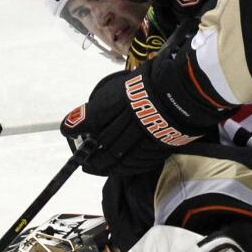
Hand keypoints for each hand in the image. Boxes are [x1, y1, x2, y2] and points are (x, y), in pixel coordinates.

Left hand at [60, 60, 201, 175]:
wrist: (183, 90)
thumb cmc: (153, 82)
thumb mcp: (124, 84)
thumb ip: (107, 99)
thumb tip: (89, 113)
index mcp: (114, 105)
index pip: (87, 120)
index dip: (74, 126)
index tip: (68, 130)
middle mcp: (124, 123)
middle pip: (102, 146)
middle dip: (90, 156)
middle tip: (84, 162)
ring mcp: (141, 137)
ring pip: (118, 159)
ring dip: (105, 167)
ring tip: (97, 169)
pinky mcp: (157, 146)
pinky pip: (138, 163)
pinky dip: (126, 168)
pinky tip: (121, 168)